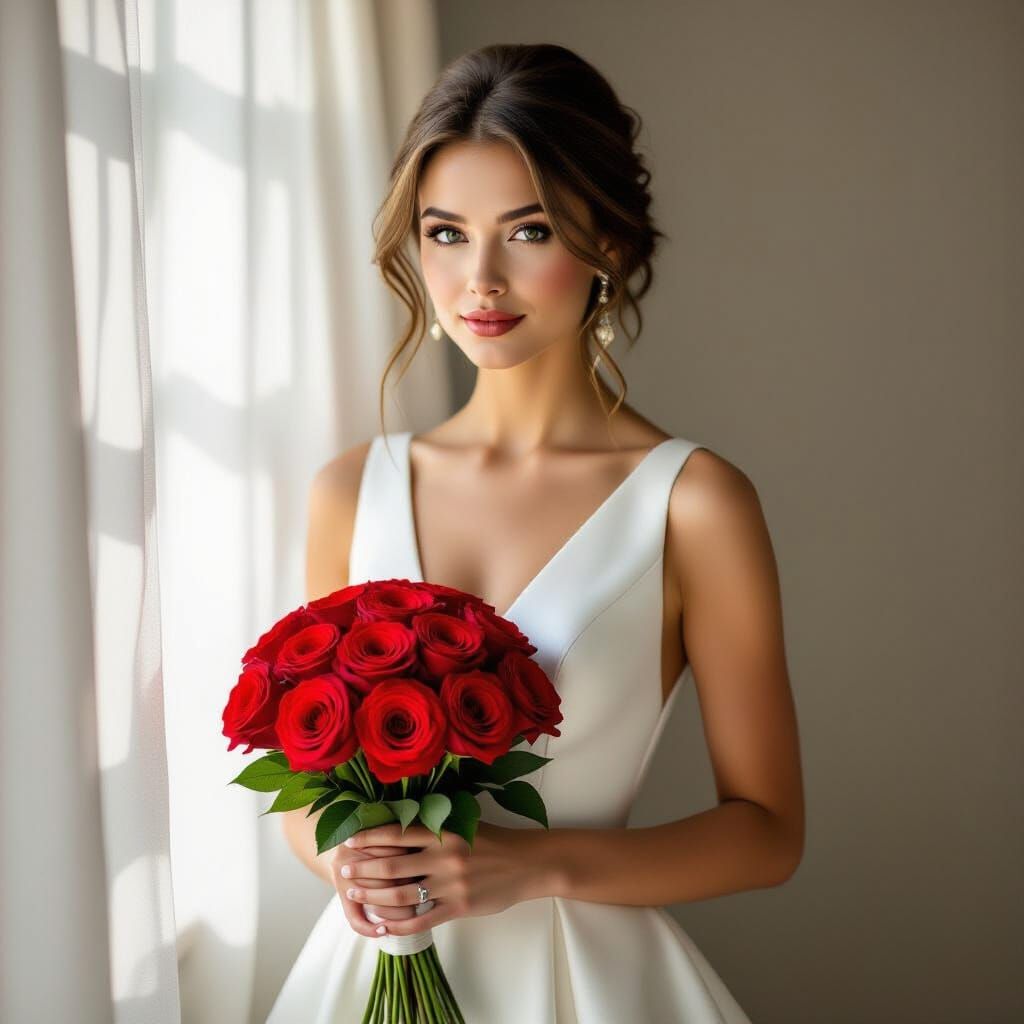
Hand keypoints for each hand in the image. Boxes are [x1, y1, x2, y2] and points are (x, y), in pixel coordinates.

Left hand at [340, 821, 539, 937]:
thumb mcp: (466, 823)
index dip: (370, 838)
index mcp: (444, 832)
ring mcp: (450, 884)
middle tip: (342, 872)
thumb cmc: (495, 841)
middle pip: (392, 865)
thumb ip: (436, 825)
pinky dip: (399, 925)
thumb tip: (402, 822)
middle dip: (363, 869)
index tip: (350, 841)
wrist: (527, 864)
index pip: (397, 833)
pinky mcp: (458, 907)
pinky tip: (384, 927)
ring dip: (373, 897)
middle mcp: (444, 856)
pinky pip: (422, 920)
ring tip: (355, 896)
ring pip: (401, 895)